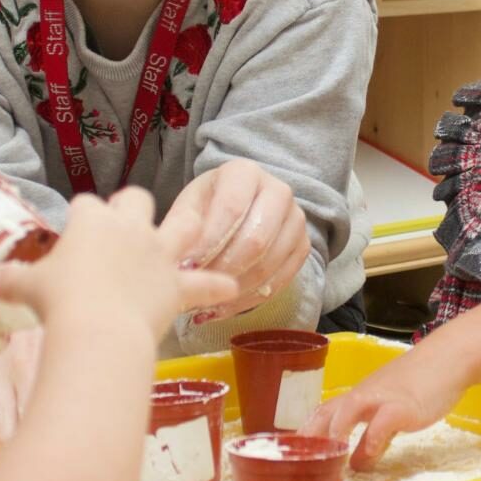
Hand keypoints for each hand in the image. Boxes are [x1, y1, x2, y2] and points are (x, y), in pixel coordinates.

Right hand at [0, 188, 237, 450]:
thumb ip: (13, 280)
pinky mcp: (176, 284)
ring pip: (183, 225)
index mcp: (91, 222)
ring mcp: (158, 254)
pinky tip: (234, 288)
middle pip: (136, 199)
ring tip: (189, 235)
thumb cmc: (58, 304)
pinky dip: (218, 285)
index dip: (81, 217)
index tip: (76, 230)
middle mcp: (129, 229)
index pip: (85, 205)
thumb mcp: (25, 288)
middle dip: (131, 208)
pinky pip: (204, 283)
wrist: (97, 330)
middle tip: (124, 228)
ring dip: (187, 229)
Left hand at [162, 159, 309, 323]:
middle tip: (197, 290)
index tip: (187, 267)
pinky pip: (280, 281)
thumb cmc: (208, 207)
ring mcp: (296, 219)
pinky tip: (221, 308)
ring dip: (234, 289)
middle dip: (224, 269)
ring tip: (204, 304)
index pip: (232, 208)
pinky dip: (247, 300)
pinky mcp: (302, 246)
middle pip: (256, 239)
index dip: (209, 241)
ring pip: (268, 264)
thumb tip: (178, 260)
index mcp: (245, 172)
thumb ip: (181, 229)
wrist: (240, 207)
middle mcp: (278, 191)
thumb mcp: (189, 207)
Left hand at [300, 351, 464, 470]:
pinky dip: (370, 442)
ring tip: (325, 460)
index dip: (305, 432)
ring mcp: (383, 398)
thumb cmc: (420, 381)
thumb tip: (360, 459)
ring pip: (348, 410)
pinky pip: (382, 424)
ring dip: (333, 434)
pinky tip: (364, 460)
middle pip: (327, 411)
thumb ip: (374, 430)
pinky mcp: (403, 406)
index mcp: (359, 395)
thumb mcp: (391, 406)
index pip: (323, 411)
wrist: (449, 358)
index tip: (288, 454)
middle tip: (296, 463)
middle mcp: (364, 395)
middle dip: (310, 437)